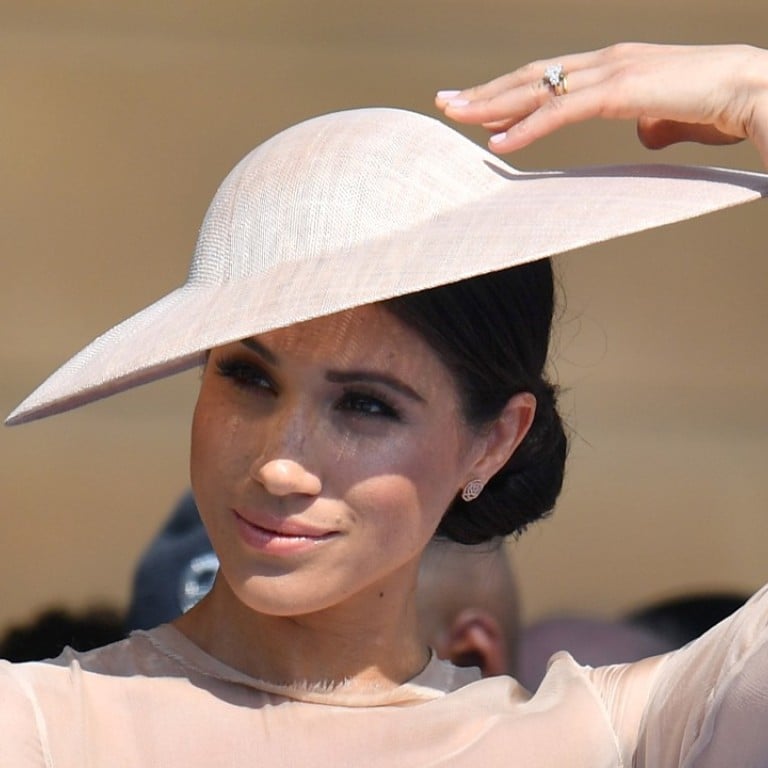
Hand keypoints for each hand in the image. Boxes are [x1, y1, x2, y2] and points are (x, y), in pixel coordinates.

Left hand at [435, 43, 767, 167]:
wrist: (755, 89)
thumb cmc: (719, 104)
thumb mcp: (671, 116)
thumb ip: (648, 122)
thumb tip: (641, 135)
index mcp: (612, 65)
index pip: (548, 77)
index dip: (508, 89)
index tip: (475, 103)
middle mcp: (605, 61)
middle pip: (530, 76)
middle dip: (484, 90)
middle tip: (446, 101)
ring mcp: (611, 71)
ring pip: (537, 87)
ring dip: (492, 103)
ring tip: (455, 114)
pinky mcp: (620, 91)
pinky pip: (562, 111)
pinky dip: (527, 127)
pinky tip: (498, 141)